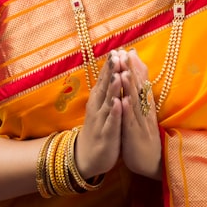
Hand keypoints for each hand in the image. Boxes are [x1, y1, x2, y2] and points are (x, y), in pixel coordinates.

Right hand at [74, 52, 122, 178]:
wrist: (87, 157)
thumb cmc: (98, 128)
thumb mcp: (102, 107)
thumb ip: (107, 89)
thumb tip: (113, 70)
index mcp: (99, 100)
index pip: (105, 79)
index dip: (110, 65)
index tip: (117, 49)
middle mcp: (99, 107)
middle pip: (105, 86)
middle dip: (111, 71)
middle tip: (116, 55)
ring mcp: (102, 121)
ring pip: (108, 102)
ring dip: (113, 88)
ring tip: (118, 75)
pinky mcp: (107, 135)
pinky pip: (111, 122)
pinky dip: (114, 112)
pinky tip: (118, 103)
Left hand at [117, 49, 161, 179]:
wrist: (154, 163)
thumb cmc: (145, 139)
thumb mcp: (143, 117)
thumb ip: (140, 100)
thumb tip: (139, 82)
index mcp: (144, 107)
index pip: (141, 84)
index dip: (135, 67)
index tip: (130, 51)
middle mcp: (144, 111)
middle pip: (138, 88)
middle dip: (132, 70)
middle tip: (127, 53)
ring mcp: (140, 122)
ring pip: (134, 102)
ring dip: (129, 87)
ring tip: (123, 71)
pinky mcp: (135, 135)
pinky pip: (131, 121)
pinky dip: (128, 110)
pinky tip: (124, 100)